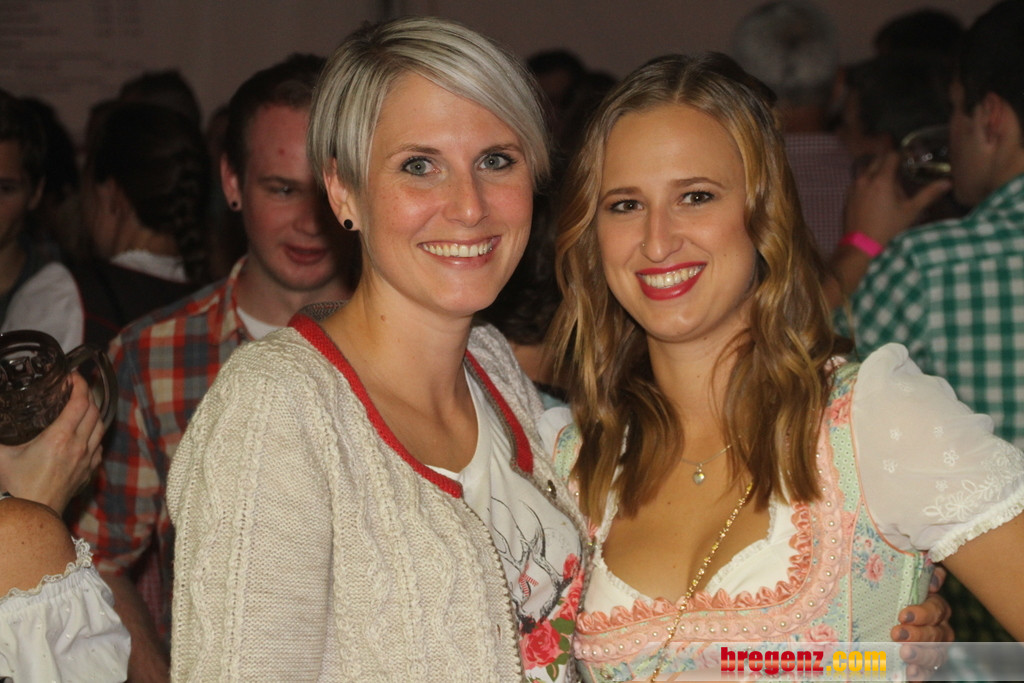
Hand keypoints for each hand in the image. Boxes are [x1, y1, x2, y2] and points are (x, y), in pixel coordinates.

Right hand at [0, 373, 104, 512]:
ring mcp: (87, 460)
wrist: (31, 517)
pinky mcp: (88, 473)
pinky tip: (86, 432)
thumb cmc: (15, 488)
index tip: (72, 375)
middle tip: (76, 386)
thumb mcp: (0, 457)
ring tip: (83, 404)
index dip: (80, 384)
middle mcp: (79, 446)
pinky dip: (95, 433)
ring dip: (94, 412)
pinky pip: (99, 446)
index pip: (80, 402)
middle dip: (87, 394)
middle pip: (94, 411)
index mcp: (60, 437)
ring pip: (100, 427)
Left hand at [844, 151, 951, 248]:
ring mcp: (853, 187)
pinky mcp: (847, 196)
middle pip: (877, 160)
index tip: (909, 160)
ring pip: (865, 170)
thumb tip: (947, 183)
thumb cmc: (888, 228)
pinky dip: (866, 181)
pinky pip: (857, 181)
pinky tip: (874, 193)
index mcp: (881, 179)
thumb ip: (928, 194)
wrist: (860, 245)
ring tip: (888, 182)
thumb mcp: (911, 211)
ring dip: (876, 170)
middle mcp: (865, 179)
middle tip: (900, 170)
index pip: (891, 156)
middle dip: (888, 161)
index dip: (901, 155)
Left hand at [894, 567, 953, 680]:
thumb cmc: (889, 598)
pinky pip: (929, 673)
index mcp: (934, 607)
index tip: (903, 615)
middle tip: (897, 634)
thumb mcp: (897, 581)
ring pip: (936, 655)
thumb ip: (918, 575)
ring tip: (905, 655)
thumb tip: (934, 576)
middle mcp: (938, 629)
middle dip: (918, 634)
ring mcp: (934, 649)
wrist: (879, 622)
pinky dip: (921, 675)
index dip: (923, 612)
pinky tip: (910, 675)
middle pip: (937, 634)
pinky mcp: (924, 666)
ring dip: (921, 656)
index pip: (937, 609)